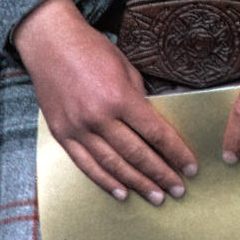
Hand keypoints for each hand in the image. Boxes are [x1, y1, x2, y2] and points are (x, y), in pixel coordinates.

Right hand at [13, 0, 197, 203]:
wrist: (50, 42)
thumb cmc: (90, 48)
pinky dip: (105, 182)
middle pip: (137, 154)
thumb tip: (150, 122)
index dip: (175, 152)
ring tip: (156, 196)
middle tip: (178, 189)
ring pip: (113, 165)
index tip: (189, 167)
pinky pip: (86, 165)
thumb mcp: (124, 65)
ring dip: (138, 183)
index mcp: (119, 96)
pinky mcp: (62, 134)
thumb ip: (138, 96)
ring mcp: (78, 128)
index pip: (155, 132)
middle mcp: (99, 117)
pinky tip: (122, 192)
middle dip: (161, 174)